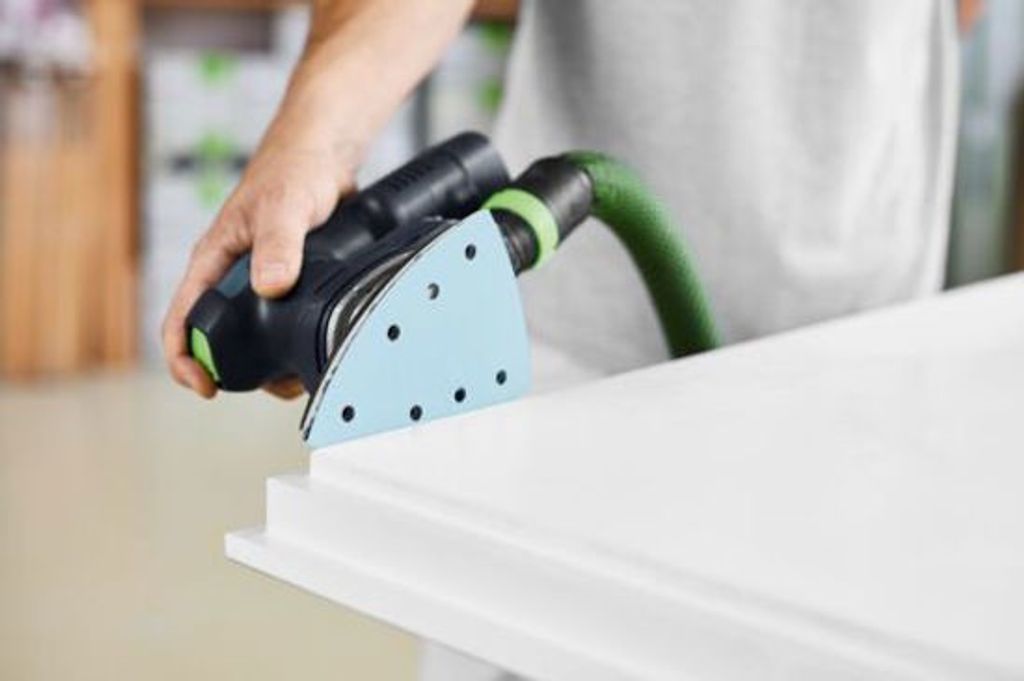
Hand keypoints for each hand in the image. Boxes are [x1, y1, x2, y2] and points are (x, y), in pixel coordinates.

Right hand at [161, 0, 474, 398]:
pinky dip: (294, 343)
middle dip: (240, 371)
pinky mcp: (288, 284)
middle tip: (275, 387)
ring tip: (300, 375)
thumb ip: (279, 246)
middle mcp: (231, 277)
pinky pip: (282, 324)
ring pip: (255, 337)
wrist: (325, 156)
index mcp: (212, 262)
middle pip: (221, 340)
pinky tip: (315, 349)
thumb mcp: (285, 207)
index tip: (206, 387)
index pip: (182, 320)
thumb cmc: (293, 171)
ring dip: (273, 363)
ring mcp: (258, 283)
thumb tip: (270, 287)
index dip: (186, 359)